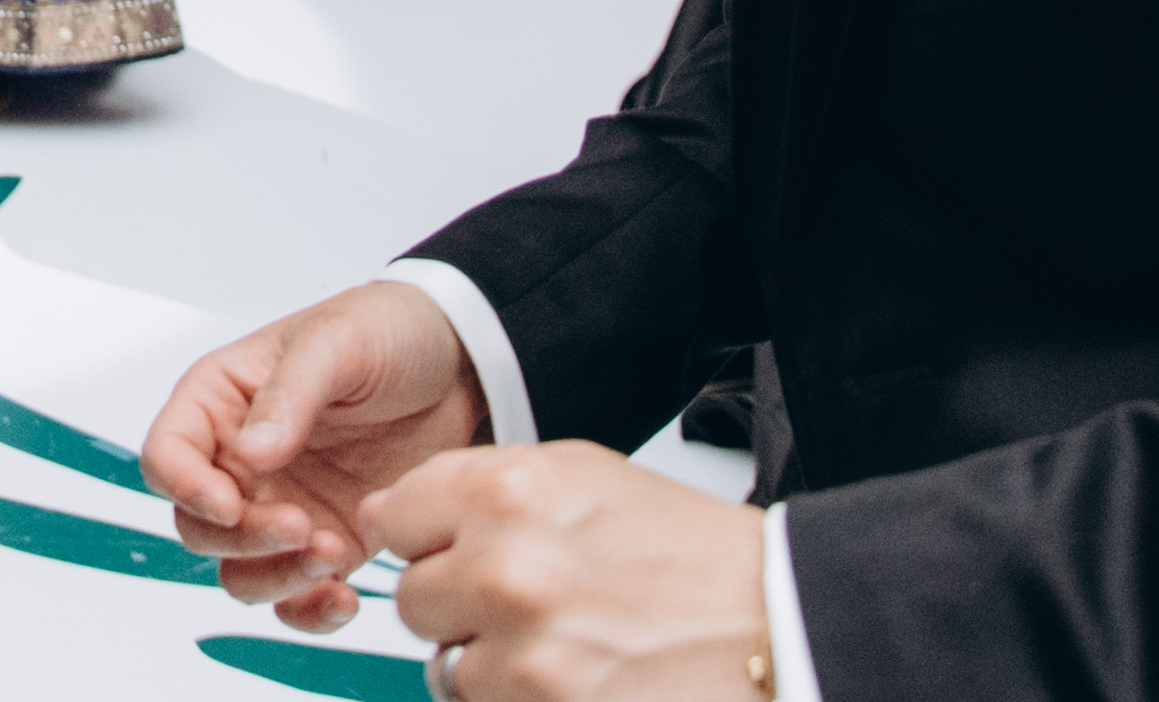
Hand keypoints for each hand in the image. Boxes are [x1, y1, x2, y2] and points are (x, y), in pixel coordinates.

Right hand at [147, 278, 494, 622]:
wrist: (462, 363)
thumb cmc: (387, 330)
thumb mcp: (337, 342)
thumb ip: (289, 395)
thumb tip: (250, 454)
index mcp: (222, 401)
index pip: (167, 454)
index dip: (183, 486)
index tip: (228, 504)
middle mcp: (241, 461)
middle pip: (199, 525)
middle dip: (242, 539)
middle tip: (299, 526)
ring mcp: (282, 505)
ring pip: (241, 571)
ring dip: (276, 578)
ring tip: (333, 554)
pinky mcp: (329, 539)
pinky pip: (298, 595)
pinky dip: (311, 609)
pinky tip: (345, 597)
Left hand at [367, 444, 767, 698]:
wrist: (775, 624)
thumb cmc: (689, 553)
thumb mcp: (583, 478)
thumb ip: (476, 488)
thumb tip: (384, 515)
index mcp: (510, 492)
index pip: (395, 517)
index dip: (430, 535)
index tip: (460, 544)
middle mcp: (507, 570)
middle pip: (412, 599)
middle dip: (461, 604)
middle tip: (533, 599)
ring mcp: (525, 655)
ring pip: (448, 667)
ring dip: (494, 660)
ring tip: (569, 641)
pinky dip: (524, 697)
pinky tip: (580, 675)